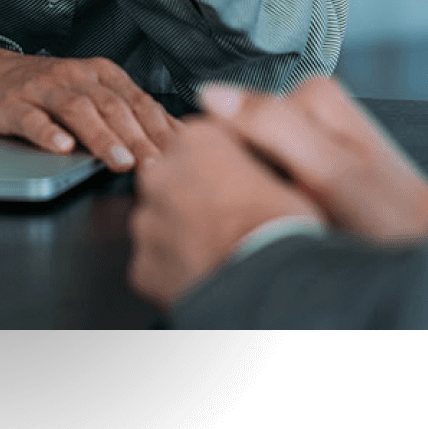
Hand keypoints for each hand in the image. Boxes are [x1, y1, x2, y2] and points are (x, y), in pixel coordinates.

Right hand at [0, 43, 181, 172]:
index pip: (140, 102)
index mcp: (102, 74)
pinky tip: (62, 148)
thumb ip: (126, 113)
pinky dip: (48, 133)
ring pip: (79, 111)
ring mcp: (44, 89)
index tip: (185, 157)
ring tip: (120, 162)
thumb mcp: (91, 93)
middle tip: (160, 169)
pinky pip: (32, 118)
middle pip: (114, 107)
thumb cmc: (47, 91)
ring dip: (103, 137)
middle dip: (140, 140)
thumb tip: (173, 142)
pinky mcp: (13, 104)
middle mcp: (77, 77)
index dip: (163, 130)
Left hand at [128, 117, 327, 308]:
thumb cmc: (284, 228)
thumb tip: (250, 162)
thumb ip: (252, 156)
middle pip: (168, 177)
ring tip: (218, 250)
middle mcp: (162, 175)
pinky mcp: (142, 266)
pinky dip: (174, 269)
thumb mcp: (285, 170)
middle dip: (188, 193)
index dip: (218, 164)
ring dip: (180, 232)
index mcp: (197, 140)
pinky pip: (155, 263)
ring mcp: (147, 222)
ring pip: (158, 221)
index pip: (196, 141)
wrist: (272, 288)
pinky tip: (205, 274)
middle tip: (225, 218)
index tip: (236, 183)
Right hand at [197, 75, 427, 244]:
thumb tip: (210, 93)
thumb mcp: (328, 170)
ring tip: (294, 211)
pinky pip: (269, 173)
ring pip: (252, 158)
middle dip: (250, 174)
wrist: (423, 244)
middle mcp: (309, 104)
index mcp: (311, 91)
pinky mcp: (310, 158)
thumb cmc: (387, 214)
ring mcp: (310, 131)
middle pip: (242, 136)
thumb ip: (273, 125)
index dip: (232, 158)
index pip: (231, 114)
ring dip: (262, 188)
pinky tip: (295, 214)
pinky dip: (274, 196)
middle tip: (284, 205)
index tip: (258, 190)